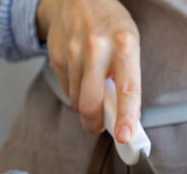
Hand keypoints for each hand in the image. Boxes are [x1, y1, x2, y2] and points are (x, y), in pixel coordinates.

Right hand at [37, 0, 140, 142]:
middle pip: (91, 104)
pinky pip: (67, 90)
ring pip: (77, 102)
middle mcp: (97, 49)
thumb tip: (128, 118)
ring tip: (93, 88)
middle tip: (101, 125)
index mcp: (124, 45)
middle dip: (95, 123)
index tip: (125, 136)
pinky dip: (75, 91)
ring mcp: (73, 53)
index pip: (127, 89)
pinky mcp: (57, 57)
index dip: (126, 117)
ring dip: (86, 105)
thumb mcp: (129, 44)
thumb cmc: (109, 24)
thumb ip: (128, 79)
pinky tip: (81, 74)